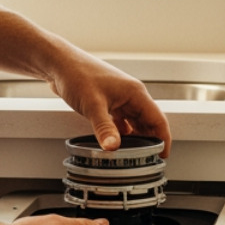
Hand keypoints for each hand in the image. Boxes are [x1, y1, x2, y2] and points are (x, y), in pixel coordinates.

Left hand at [44, 49, 171, 153]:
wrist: (60, 63)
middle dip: (150, 140)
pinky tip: (116, 141)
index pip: (158, 119)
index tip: (163, 156)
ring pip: (135, 121)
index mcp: (135, 93)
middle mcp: (131, 95)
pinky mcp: (108, 100)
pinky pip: (121, 119)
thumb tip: (113, 148)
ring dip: (136, 136)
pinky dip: (122, 132)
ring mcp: (119, 97)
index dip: (164, 139)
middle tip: (148, 160)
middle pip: (148, 121)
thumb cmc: (77, 75)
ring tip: (134, 155)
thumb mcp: (92, 105)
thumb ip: (104, 128)